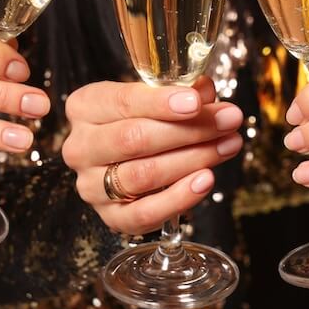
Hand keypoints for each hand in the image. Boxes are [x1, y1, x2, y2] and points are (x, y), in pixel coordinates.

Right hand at [62, 76, 242, 234]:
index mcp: (85, 107)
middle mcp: (80, 147)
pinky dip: (179, 198)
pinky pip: (145, 213)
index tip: (197, 102)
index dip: (161, 102)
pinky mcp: (111, 217)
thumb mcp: (155, 96)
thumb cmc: (142, 119)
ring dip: (192, 160)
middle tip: (228, 121)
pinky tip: (205, 180)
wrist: (124, 158)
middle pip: (134, 139)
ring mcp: (91, 186)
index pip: (123, 102)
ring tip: (227, 146)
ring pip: (142, 175)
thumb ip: (180, 92)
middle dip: (188, 130)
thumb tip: (205, 91)